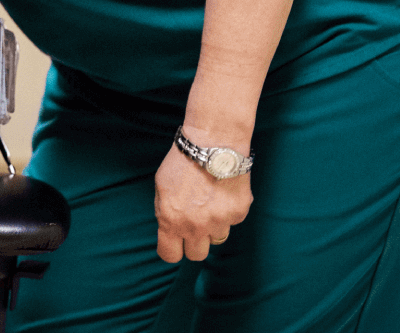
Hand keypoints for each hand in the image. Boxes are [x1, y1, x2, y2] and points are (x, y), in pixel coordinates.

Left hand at [153, 138, 250, 262]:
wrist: (213, 144)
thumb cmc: (182, 162)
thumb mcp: (161, 187)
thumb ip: (165, 212)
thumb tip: (170, 228)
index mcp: (171, 221)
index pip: (170, 255)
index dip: (171, 250)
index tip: (174, 244)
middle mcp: (196, 227)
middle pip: (197, 255)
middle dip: (194, 243)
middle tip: (194, 225)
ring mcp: (219, 222)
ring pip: (217, 238)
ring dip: (213, 227)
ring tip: (209, 202)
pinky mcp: (239, 214)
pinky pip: (232, 223)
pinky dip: (228, 212)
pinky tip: (222, 192)